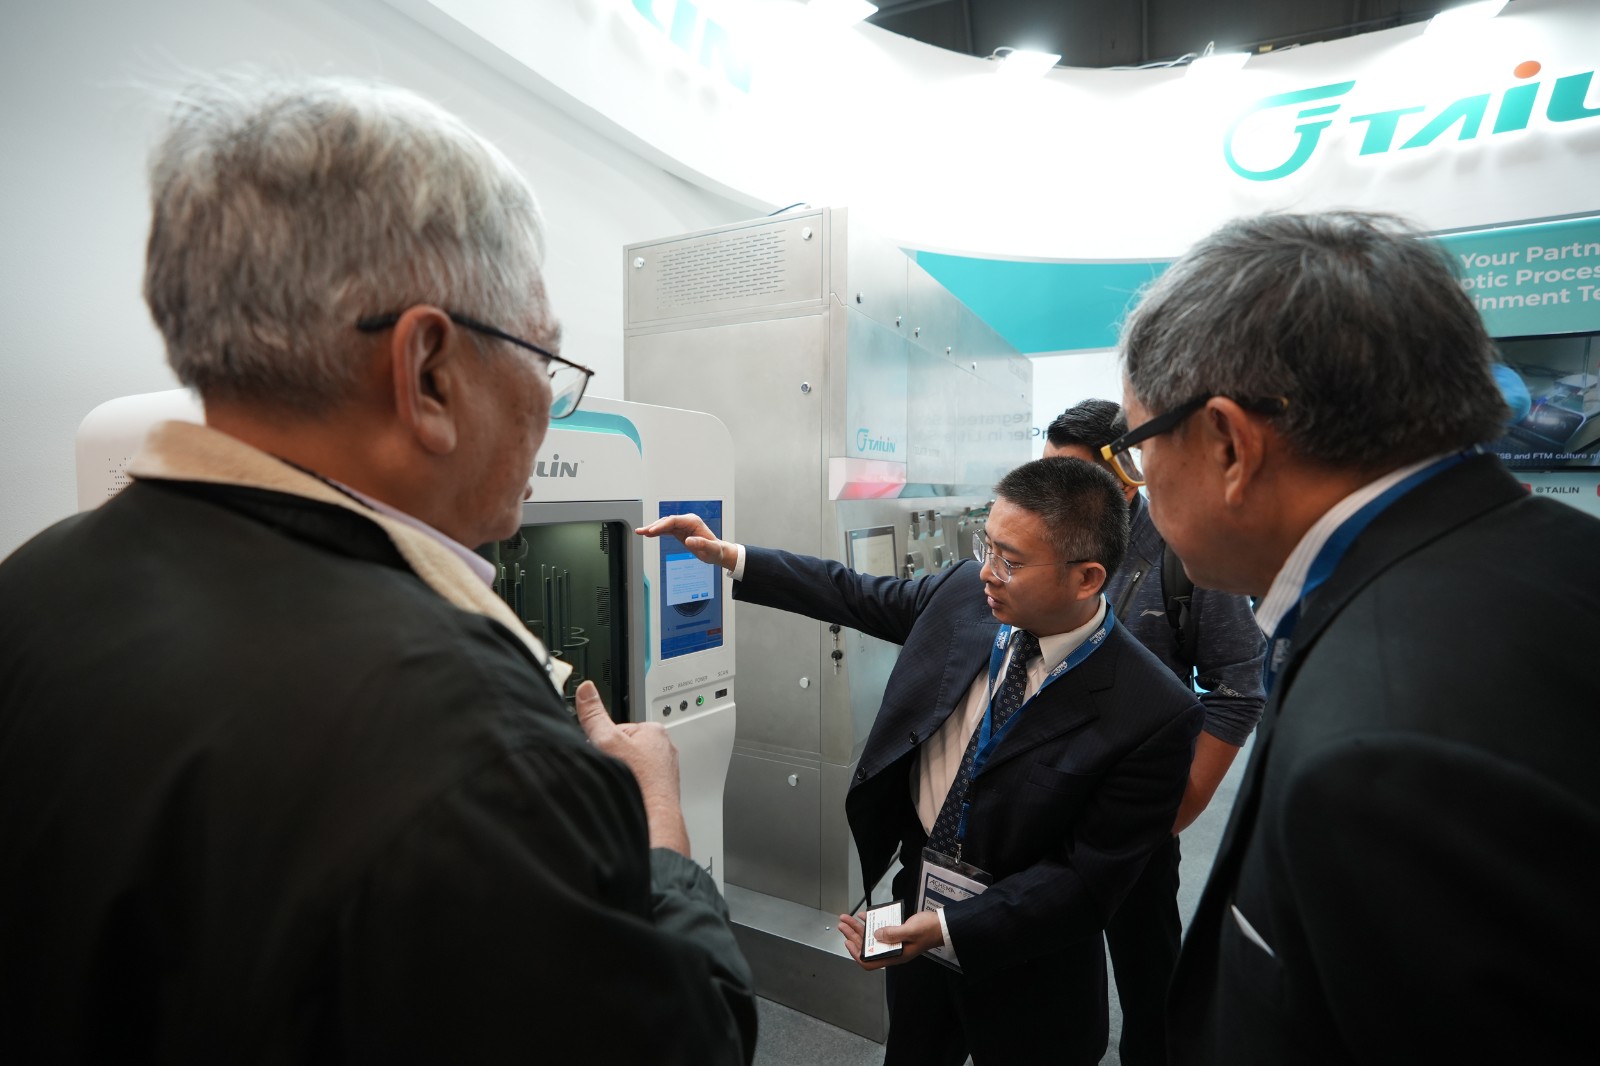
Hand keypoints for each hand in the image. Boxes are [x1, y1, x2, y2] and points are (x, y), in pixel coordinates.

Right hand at [573, 680, 691, 854]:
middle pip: (624, 748)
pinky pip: (640, 783)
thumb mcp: (607, 741)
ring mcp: (665, 770)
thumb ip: (594, 716)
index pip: (617, 728)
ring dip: (623, 775)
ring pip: (632, 767)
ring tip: (622, 785)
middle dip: (614, 759)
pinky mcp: (662, 788)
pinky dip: (632, 788)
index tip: (602, 753)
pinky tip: (628, 795)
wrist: (653, 820)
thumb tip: (586, 690)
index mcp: (654, 730)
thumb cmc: (638, 783)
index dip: (603, 742)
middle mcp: (664, 748)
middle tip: (613, 772)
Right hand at [635, 514, 733, 569]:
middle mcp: (687, 521)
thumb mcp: (711, 549)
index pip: (674, 521)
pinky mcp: (680, 531)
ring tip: (640, 532)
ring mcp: (683, 525)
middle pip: (667, 521)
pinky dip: (657, 531)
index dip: (662, 525)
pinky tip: (648, 534)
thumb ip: (702, 544)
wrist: (717, 552)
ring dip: (652, 528)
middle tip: (641, 531)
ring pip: (664, 524)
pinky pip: (666, 530)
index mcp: (693, 522)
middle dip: (653, 526)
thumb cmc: (715, 550)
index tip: (652, 531)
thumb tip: (689, 540)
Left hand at [836, 908, 944, 969]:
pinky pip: (879, 928)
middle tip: (843, 924)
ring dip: (858, 927)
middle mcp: (892, 950)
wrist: (943, 924)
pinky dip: (869, 922)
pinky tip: (863, 915)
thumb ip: (893, 933)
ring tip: (847, 918)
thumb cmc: (929, 930)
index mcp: (895, 956)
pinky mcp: (896, 932)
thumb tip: (875, 935)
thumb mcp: (910, 931)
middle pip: (866, 946)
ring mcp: (893, 941)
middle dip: (853, 935)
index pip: (870, 962)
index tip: (847, 942)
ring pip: (870, 937)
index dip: (856, 954)